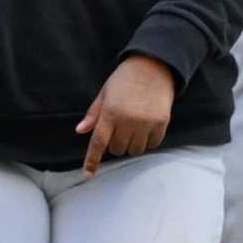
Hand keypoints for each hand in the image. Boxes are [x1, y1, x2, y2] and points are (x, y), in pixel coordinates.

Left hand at [76, 54, 176, 178]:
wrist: (154, 66)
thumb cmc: (124, 79)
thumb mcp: (105, 93)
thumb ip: (94, 114)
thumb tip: (80, 131)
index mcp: (110, 112)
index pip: (98, 143)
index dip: (92, 161)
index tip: (87, 176)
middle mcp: (128, 120)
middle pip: (117, 149)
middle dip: (115, 143)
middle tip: (119, 126)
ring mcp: (146, 123)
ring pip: (135, 150)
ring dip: (131, 144)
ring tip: (133, 126)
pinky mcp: (162, 124)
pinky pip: (152, 145)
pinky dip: (148, 141)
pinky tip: (146, 126)